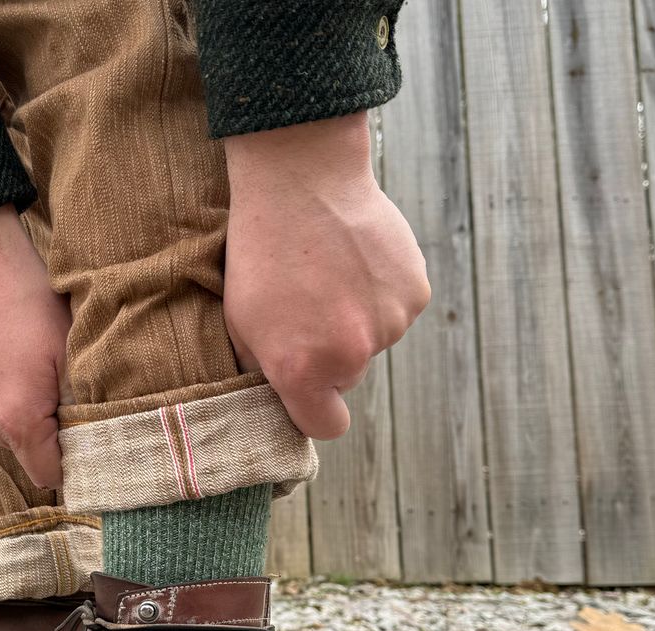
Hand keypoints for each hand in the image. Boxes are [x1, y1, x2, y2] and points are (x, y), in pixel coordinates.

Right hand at [0, 205, 70, 488]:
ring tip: (43, 377)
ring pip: (16, 441)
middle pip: (33, 459)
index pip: (50, 475)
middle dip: (56, 440)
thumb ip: (84, 409)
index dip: (75, 463)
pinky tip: (21, 372)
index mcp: (18, 418)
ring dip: (34, 422)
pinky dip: (13, 408)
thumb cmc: (34, 306)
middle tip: (71, 396)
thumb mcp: (73, 356)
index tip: (93, 440)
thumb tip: (100, 446)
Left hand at [222, 113, 429, 439]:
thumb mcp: (240, 321)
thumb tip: (278, 395)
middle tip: (308, 308)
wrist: (301, 180)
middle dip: (331, 356)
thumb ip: (264, 369)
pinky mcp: (414, 292)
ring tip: (330, 276)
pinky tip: (356, 263)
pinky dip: (380, 294)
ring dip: (357, 320)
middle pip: (348, 379)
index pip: (326, 426)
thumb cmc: (261, 253)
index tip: (308, 392)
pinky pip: (396, 310)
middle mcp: (351, 356)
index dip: (317, 410)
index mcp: (302, 371)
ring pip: (373, 342)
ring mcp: (389, 324)